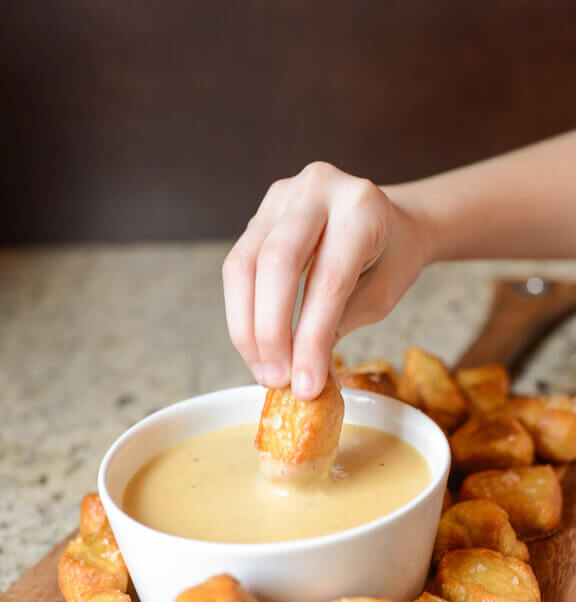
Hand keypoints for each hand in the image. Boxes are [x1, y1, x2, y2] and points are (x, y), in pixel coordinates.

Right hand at [222, 161, 429, 399]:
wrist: (392, 222)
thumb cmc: (390, 259)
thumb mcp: (380, 295)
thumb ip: (339, 328)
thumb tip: (303, 383)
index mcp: (361, 207)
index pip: (329, 279)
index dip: (312, 339)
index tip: (306, 386)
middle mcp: (317, 189)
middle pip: (276, 263)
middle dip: (272, 332)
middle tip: (277, 380)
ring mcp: (281, 196)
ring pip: (243, 266)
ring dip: (247, 328)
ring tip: (263, 371)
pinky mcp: (259, 214)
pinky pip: (236, 267)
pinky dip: (242, 314)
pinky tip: (256, 347)